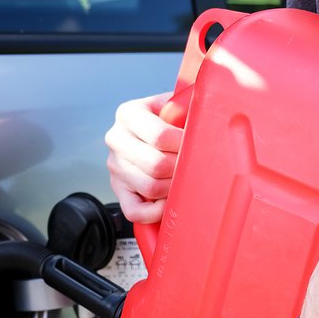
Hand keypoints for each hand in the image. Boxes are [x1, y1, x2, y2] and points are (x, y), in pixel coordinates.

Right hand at [105, 92, 183, 223]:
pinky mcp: (118, 190)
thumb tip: (203, 118)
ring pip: (150, 187)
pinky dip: (155, 212)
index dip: (184, 144)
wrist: (150, 132)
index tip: (196, 144)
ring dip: (174, 187)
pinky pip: (135, 211)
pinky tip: (168, 200)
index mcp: (128, 114)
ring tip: (183, 178)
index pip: (159, 136)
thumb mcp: (173, 105)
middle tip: (193, 164)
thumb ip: (184, 106)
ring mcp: (115, 167)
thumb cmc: (168, 120)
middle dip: (181, 168)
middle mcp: (117, 139)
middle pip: (156, 165)